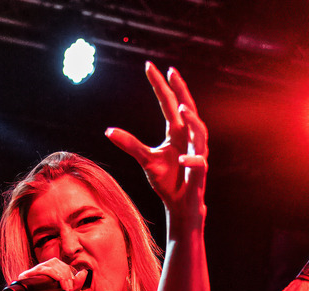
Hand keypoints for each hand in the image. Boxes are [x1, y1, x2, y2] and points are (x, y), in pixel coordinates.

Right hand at [14, 259, 88, 290]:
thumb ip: (75, 288)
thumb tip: (84, 272)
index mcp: (49, 279)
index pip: (59, 265)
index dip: (68, 271)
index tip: (71, 285)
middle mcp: (40, 275)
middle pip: (54, 262)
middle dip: (65, 271)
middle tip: (68, 286)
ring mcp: (32, 276)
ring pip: (48, 264)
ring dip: (60, 273)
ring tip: (64, 286)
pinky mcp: (24, 279)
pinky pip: (38, 270)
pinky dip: (50, 273)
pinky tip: (57, 282)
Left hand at [106, 63, 207, 220]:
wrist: (181, 204)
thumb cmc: (167, 180)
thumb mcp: (146, 160)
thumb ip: (130, 145)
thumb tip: (108, 130)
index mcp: (177, 132)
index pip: (169, 103)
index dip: (160, 85)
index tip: (149, 66)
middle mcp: (189, 138)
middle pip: (189, 109)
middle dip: (182, 90)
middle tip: (171, 73)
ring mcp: (197, 154)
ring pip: (200, 132)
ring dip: (192, 120)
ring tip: (181, 109)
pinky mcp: (200, 173)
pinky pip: (199, 163)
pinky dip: (191, 160)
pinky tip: (181, 157)